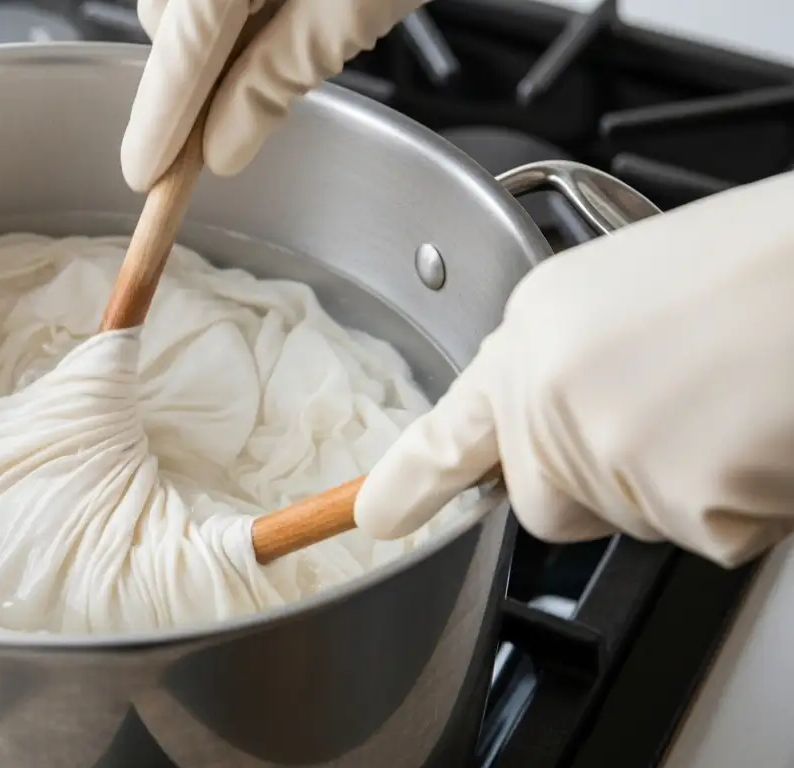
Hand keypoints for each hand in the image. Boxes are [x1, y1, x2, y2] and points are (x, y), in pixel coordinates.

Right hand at [121, 0, 427, 191]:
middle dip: (196, 67)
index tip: (145, 174)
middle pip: (167, 18)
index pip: (179, 56)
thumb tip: (224, 144)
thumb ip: (276, 79)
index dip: (159, 124)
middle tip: (248, 99)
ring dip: (220, 24)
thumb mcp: (356, 8)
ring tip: (292, 26)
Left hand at [354, 171, 793, 567]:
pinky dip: (747, 506)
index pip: (451, 428)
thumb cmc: (763, 268)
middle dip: (599, 490)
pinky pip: (708, 537)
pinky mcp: (681, 498)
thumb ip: (572, 363)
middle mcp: (554, 390)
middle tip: (679, 418)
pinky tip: (764, 434)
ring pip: (633, 522)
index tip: (373, 517)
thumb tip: (551, 426)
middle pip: (545, 505)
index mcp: (539, 328)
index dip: (410, 482)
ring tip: (739, 401)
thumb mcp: (634, 290)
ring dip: (687, 486)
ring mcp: (610, 448)